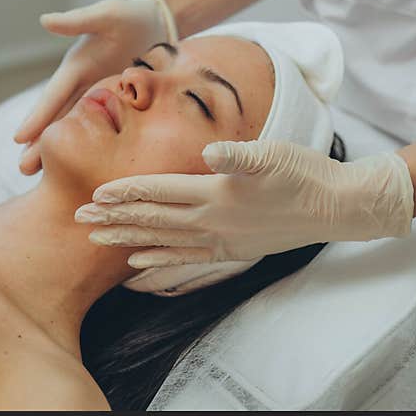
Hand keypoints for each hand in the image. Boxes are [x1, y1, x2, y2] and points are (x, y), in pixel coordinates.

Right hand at [15, 0, 175, 174]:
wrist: (154, 23)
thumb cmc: (128, 16)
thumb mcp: (105, 14)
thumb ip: (78, 20)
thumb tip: (45, 20)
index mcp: (76, 66)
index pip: (54, 96)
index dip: (37, 117)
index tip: (19, 139)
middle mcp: (81, 85)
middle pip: (57, 119)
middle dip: (39, 144)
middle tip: (22, 170)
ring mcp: (97, 97)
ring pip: (74, 129)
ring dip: (57, 150)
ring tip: (40, 174)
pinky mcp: (115, 105)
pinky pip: (100, 129)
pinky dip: (87, 146)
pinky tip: (82, 165)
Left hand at [74, 140, 414, 267]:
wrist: (336, 206)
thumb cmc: (304, 173)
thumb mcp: (271, 154)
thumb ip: (236, 156)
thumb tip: (207, 152)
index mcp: (216, 194)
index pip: (159, 192)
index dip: (126, 193)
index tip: (93, 196)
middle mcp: (213, 221)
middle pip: (152, 220)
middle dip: (114, 220)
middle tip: (78, 222)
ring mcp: (222, 239)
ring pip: (163, 241)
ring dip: (128, 240)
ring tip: (98, 241)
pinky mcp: (233, 248)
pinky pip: (187, 257)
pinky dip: (160, 259)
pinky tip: (139, 263)